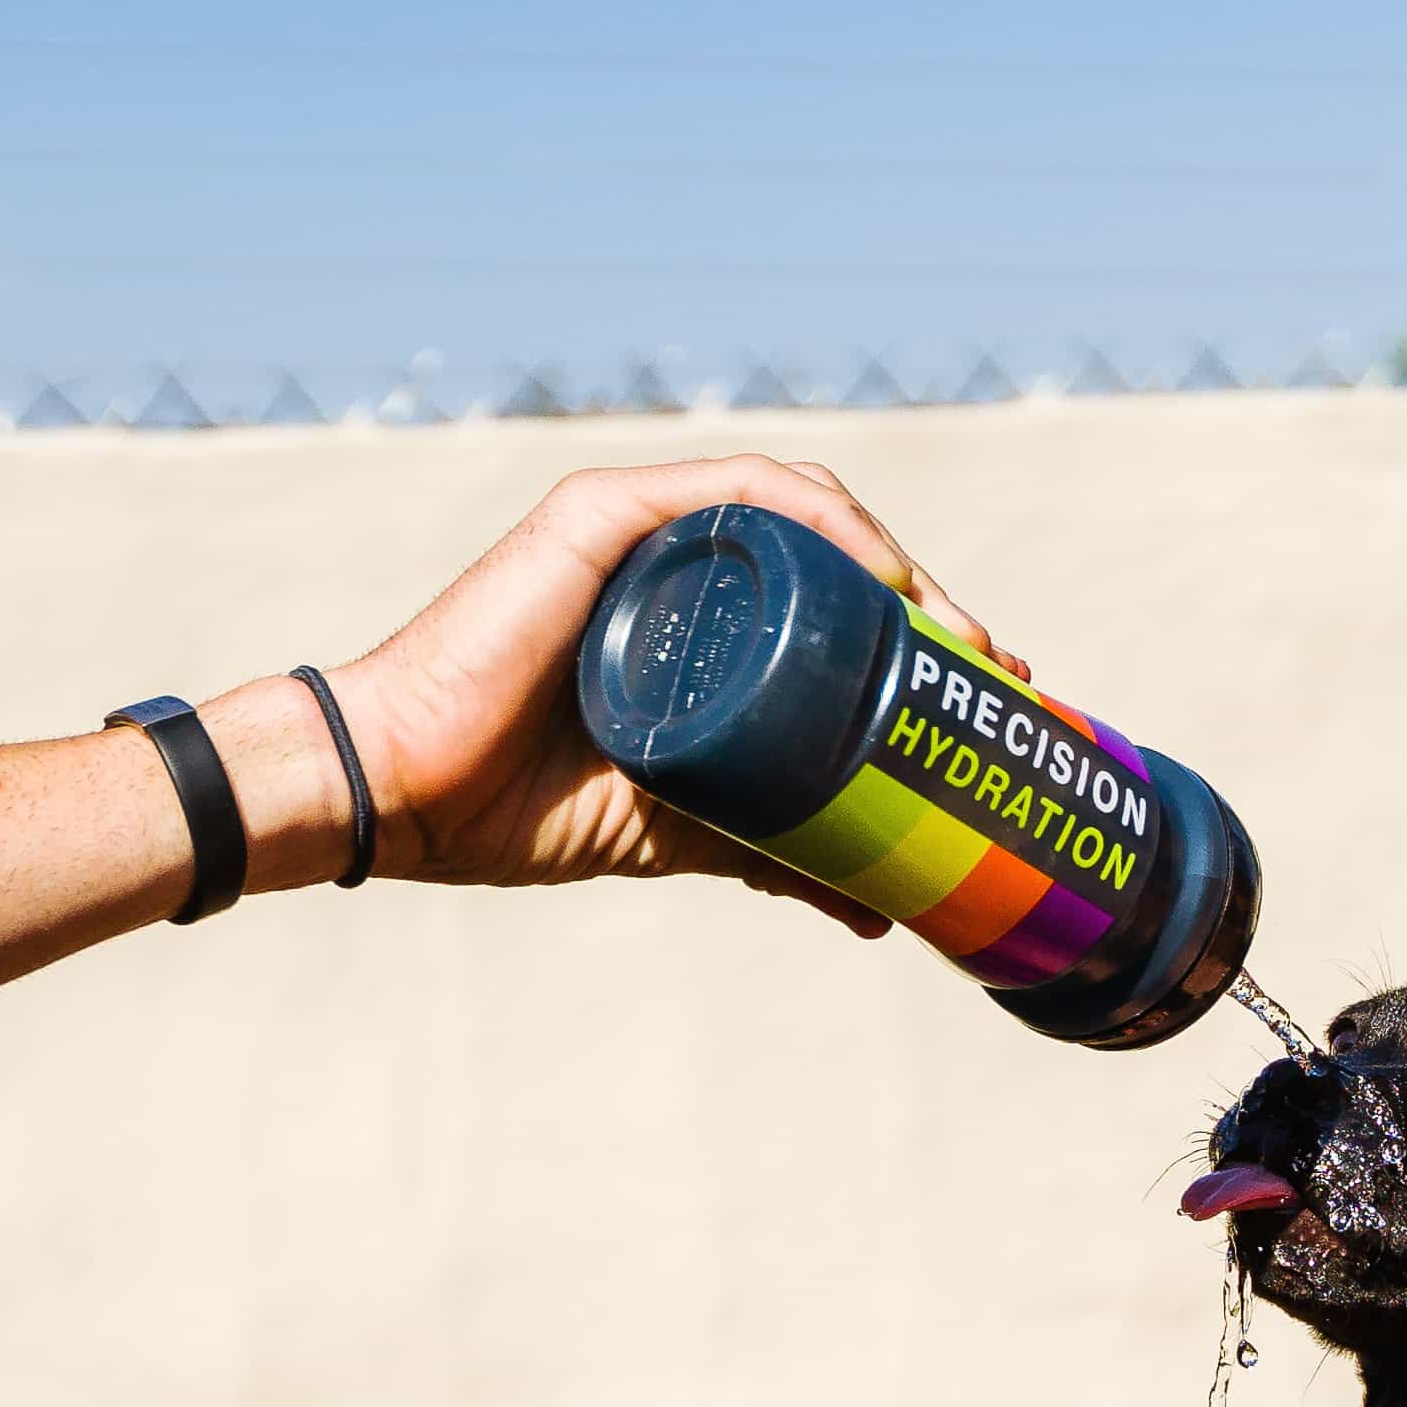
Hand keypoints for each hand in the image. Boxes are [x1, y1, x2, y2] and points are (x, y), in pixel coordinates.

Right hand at [308, 454, 1003, 916]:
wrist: (409, 800)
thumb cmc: (521, 809)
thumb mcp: (689, 832)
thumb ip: (775, 854)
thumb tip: (875, 911)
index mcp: (690, 609)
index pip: (829, 594)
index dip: (918, 629)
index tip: (990, 686)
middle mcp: (670, 554)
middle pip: (832, 550)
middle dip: (928, 599)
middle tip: (997, 667)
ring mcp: (636, 523)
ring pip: (801, 513)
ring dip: (895, 560)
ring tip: (953, 634)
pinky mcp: (599, 513)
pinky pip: (737, 495)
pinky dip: (820, 520)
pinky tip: (879, 572)